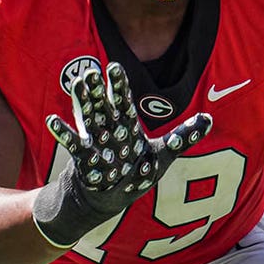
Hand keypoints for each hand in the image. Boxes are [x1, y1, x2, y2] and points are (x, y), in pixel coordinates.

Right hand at [33, 62, 211, 246]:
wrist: (111, 198)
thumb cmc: (136, 173)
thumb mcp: (164, 155)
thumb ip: (184, 136)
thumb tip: (209, 119)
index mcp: (127, 126)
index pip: (122, 100)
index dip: (118, 84)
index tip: (113, 66)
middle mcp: (110, 131)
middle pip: (103, 105)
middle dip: (98, 89)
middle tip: (91, 70)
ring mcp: (96, 144)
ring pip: (89, 120)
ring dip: (82, 103)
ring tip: (76, 84)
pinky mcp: (85, 161)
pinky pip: (74, 145)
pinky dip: (64, 133)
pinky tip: (54, 120)